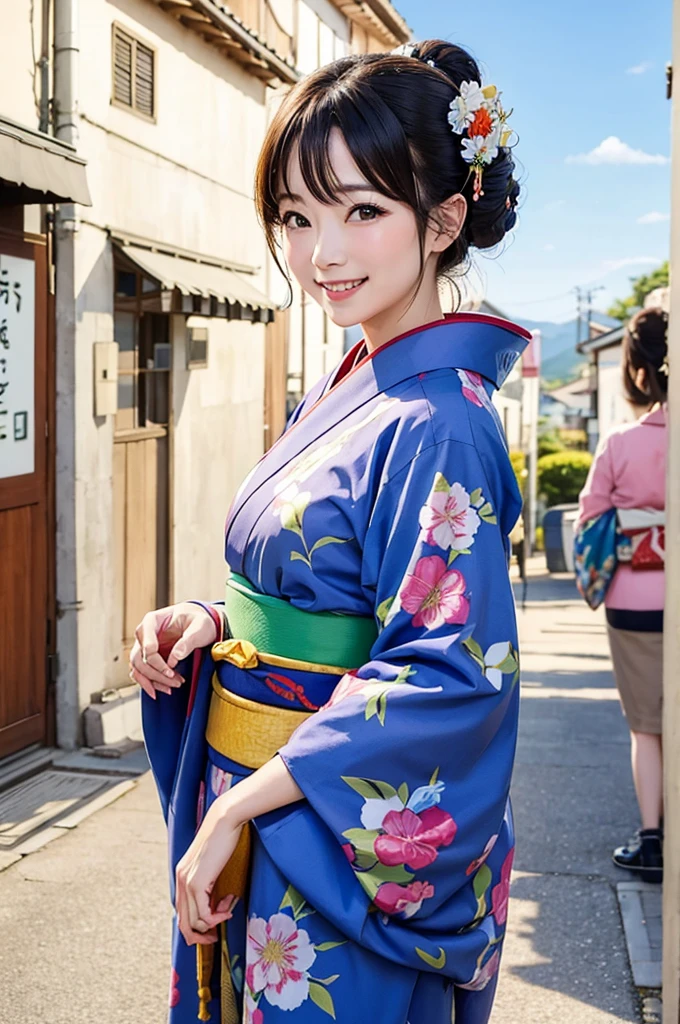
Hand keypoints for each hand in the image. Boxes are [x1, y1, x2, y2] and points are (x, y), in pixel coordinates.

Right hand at [129, 602, 218, 698]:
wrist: (198, 622)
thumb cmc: (197, 619)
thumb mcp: (200, 626)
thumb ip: (188, 640)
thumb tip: (175, 657)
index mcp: (152, 621)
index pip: (146, 644)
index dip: (156, 661)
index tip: (171, 670)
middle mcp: (144, 633)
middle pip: (139, 659)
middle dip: (156, 674)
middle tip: (175, 682)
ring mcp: (144, 646)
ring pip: (138, 668)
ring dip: (153, 681)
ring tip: (173, 687)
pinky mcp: (148, 657)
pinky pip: (142, 673)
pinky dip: (150, 683)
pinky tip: (164, 688)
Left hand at [175, 795, 242, 945]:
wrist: (225, 820)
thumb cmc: (223, 837)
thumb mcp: (212, 862)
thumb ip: (208, 880)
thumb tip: (216, 902)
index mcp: (182, 875)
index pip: (181, 912)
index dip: (195, 927)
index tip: (212, 929)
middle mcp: (180, 880)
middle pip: (184, 922)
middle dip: (200, 935)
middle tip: (215, 936)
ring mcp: (187, 882)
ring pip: (194, 921)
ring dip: (214, 922)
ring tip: (228, 909)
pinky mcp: (197, 883)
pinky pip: (203, 914)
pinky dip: (216, 918)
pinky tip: (228, 909)